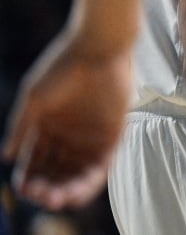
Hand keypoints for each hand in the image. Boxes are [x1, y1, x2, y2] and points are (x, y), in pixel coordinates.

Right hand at [2, 29, 131, 209]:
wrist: (97, 48)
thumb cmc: (61, 68)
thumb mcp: (34, 99)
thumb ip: (22, 128)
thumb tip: (6, 157)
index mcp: (46, 128)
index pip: (35, 162)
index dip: (29, 178)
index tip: (23, 189)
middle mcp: (67, 136)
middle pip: (56, 172)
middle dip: (48, 188)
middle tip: (42, 197)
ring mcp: (90, 137)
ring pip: (77, 173)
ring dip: (67, 189)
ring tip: (58, 199)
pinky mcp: (113, 135)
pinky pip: (102, 166)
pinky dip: (90, 182)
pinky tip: (77, 192)